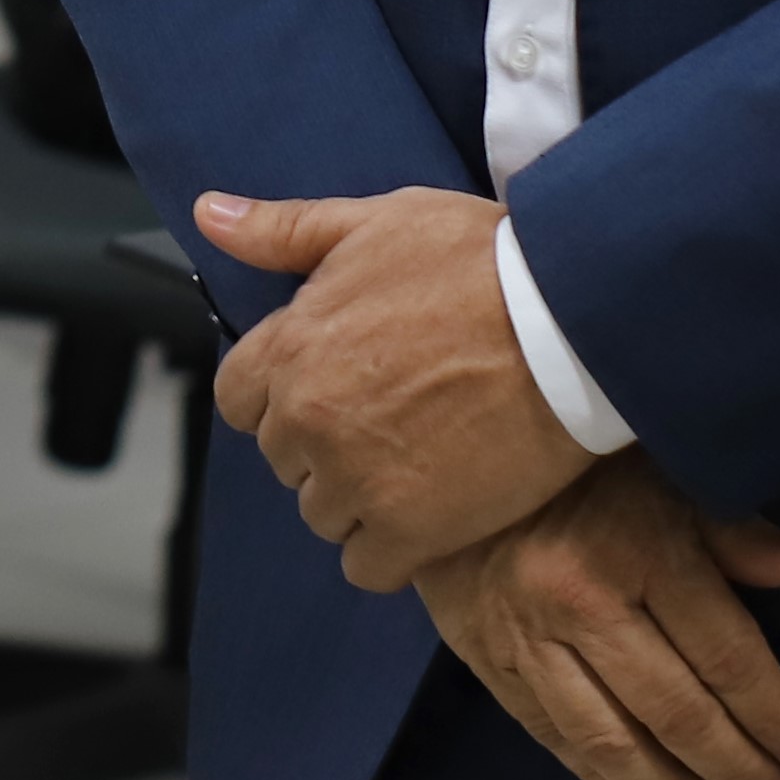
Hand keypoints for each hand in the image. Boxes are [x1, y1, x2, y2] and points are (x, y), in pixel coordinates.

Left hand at [199, 184, 594, 587]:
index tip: (327, 386)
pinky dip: (390, 549)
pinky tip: (430, 513)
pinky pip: (366, 566)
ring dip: (358, 497)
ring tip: (417, 462)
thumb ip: (284, 230)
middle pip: (283, 458)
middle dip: (323, 443)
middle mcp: (309, 419)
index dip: (280, 394)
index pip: (237, 399)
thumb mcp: (377, 222)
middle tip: (389, 420)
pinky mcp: (412, 528)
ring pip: (322, 513)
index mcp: (291, 346)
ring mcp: (357, 478)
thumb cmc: (481, 261)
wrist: (570, 321)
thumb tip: (209, 213)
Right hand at [412, 454, 779, 779]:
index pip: (726, 654)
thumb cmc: (576, 461)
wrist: (446, 453)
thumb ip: (738, 530)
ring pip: (610, 740)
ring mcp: (527, 637)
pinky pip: (554, 737)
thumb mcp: (665, 472)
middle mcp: (580, 600)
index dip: (775, 713)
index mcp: (638, 547)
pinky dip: (603, 777)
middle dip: (735, 766)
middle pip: (676, 711)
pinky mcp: (488, 660)